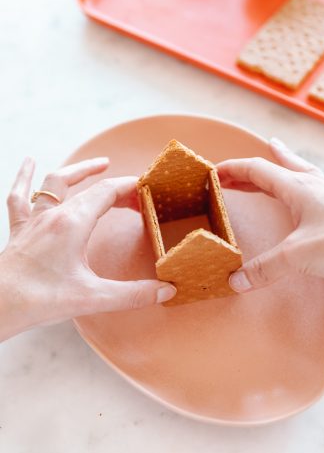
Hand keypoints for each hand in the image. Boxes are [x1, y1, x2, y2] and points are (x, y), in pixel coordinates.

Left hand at [0, 158, 175, 341]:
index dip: (130, 188)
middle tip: (134, 194)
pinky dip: (25, 177)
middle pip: (90, 188)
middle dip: (116, 186)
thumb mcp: (93, 297)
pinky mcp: (20, 230)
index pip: (108, 192)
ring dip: (78, 171)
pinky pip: (19, 196)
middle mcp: (54, 214)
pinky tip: (28, 162)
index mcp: (74, 223)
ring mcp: (34, 220)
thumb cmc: (40, 299)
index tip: (146, 192)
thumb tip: (165, 291)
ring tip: (99, 164)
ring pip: (56, 182)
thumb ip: (132, 294)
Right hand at [217, 139, 323, 291]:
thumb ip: (265, 268)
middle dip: (250, 169)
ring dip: (284, 161)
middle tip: (233, 172)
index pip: (257, 170)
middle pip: (276, 168)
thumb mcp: (297, 256)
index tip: (215, 172)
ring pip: (303, 169)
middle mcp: (314, 186)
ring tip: (276, 148)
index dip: (233, 169)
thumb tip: (236, 281)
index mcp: (297, 189)